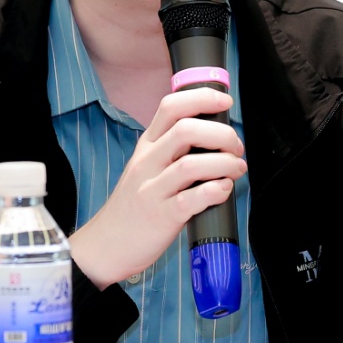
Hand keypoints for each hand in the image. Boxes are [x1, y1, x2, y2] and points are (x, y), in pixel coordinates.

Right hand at [69, 87, 245, 288]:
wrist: (106, 244)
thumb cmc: (134, 205)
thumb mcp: (146, 167)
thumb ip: (172, 149)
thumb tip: (214, 135)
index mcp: (146, 145)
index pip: (170, 107)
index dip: (202, 98)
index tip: (224, 102)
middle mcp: (147, 162)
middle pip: (186, 130)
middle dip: (222, 134)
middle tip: (235, 148)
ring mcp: (152, 189)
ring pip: (192, 164)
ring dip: (224, 164)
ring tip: (236, 170)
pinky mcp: (161, 217)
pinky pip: (191, 199)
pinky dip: (215, 191)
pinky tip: (223, 190)